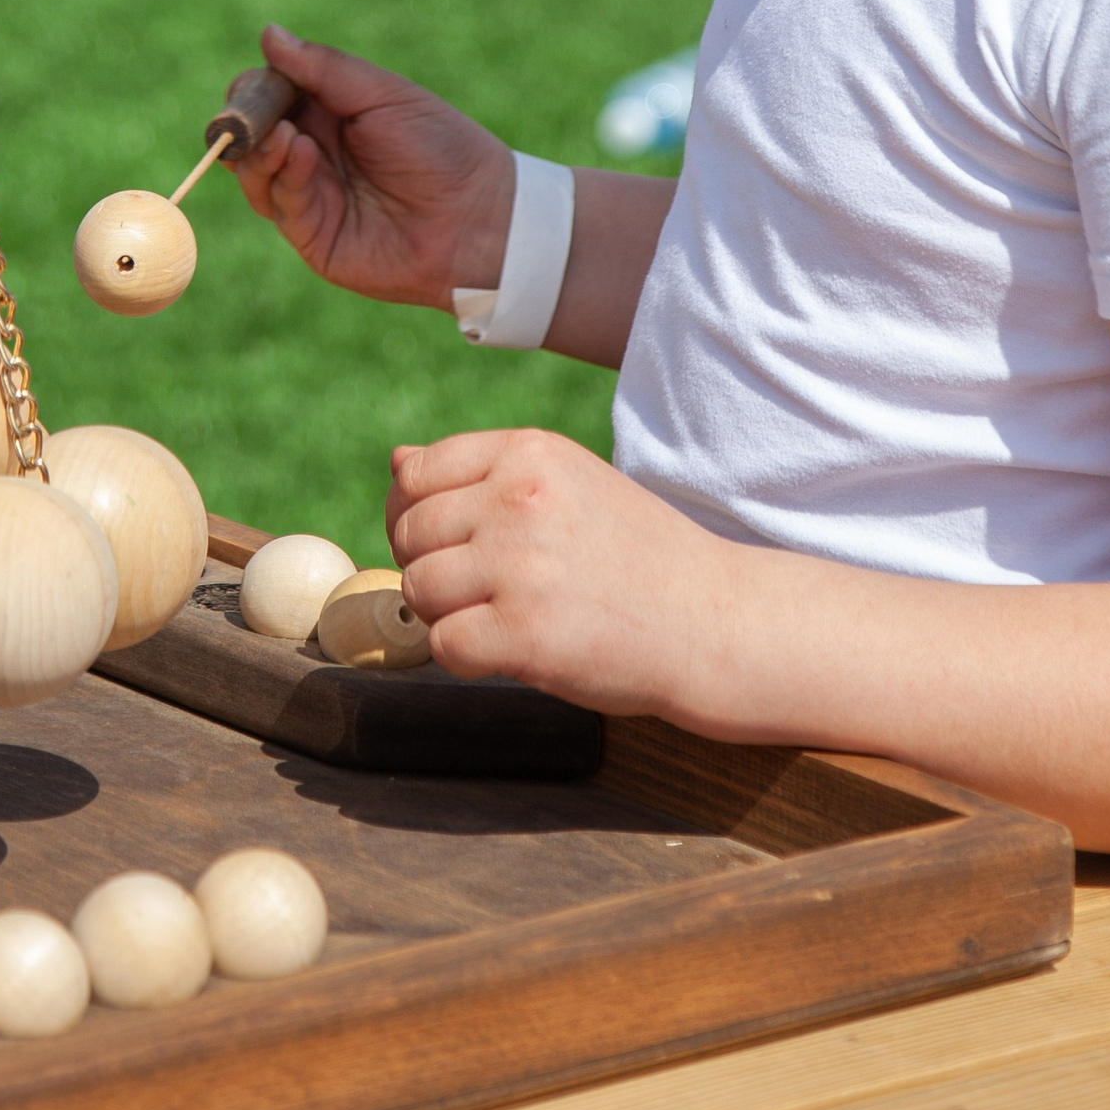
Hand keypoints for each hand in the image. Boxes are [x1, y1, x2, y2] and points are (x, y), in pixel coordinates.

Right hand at [229, 25, 514, 305]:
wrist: (478, 217)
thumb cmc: (440, 147)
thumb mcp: (382, 95)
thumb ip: (323, 69)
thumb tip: (268, 32)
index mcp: (329, 114)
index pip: (270, 97)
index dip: (254, 89)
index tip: (253, 82)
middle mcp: (312, 154)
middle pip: (252, 136)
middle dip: (243, 122)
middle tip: (248, 112)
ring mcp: (310, 197)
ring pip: (255, 172)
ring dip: (258, 150)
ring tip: (281, 134)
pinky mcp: (313, 236)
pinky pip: (281, 205)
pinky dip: (285, 176)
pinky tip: (302, 153)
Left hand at [387, 425, 734, 717]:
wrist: (711, 619)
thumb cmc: (636, 554)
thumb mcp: (568, 482)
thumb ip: (483, 474)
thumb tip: (397, 462)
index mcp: (528, 452)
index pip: (415, 475)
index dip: (415, 515)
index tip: (451, 544)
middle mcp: (519, 499)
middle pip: (409, 533)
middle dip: (431, 566)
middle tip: (483, 590)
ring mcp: (520, 566)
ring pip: (417, 588)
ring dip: (447, 613)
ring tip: (502, 617)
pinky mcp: (524, 633)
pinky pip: (443, 645)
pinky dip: (465, 657)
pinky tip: (509, 650)